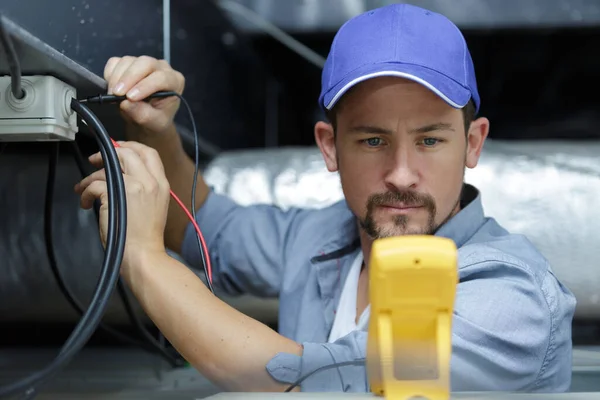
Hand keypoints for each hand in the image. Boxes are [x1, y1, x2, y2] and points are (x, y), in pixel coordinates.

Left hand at [75, 141, 170, 268]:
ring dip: (91, 177)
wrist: (143, 254)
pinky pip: (95, 184)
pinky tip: (86, 204)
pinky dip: (85, 192)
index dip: (131, 147)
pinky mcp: (117, 195)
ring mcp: (135, 187)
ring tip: (85, 189)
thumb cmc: (145, 237)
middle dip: (108, 154)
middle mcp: (150, 182)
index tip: (118, 149)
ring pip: (107, 167)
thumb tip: (122, 174)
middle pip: (128, 153)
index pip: (149, 153)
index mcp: (162, 184)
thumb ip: (144, 187)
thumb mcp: (155, 206)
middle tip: (95, 161)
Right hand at [104, 56, 184, 133]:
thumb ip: (142, 114)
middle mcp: (162, 68)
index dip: (145, 86)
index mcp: (175, 81)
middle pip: (144, 63)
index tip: (130, 97)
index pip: (161, 78)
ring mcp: (144, 63)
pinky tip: (112, 88)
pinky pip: (116, 62)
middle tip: (116, 93)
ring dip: (117, 78)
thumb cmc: (156, 118)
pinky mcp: (129, 63)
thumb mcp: (154, 122)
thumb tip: (125, 103)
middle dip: (128, 78)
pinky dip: (110, 74)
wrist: (148, 117)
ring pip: (128, 61)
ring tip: (113, 95)